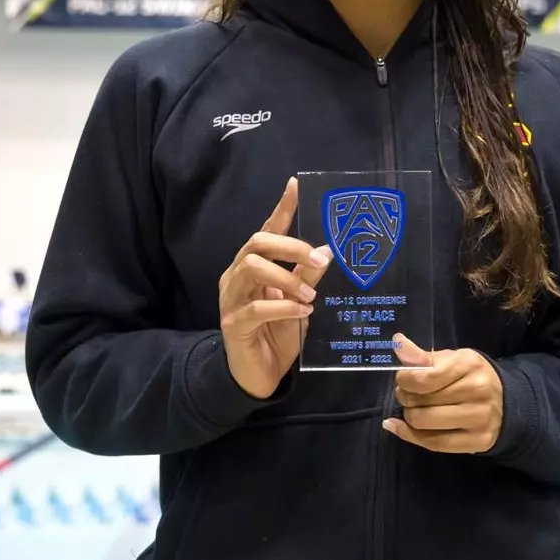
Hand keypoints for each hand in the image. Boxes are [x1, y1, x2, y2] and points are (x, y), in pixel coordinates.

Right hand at [219, 177, 332, 398]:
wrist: (257, 375)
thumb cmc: (278, 334)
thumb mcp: (299, 302)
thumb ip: (308, 276)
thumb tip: (327, 250)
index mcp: (253, 265)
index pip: (266, 229)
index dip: (281, 208)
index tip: (295, 185)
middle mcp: (237, 276)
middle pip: (256, 243)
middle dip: (290, 246)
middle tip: (318, 260)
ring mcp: (231, 298)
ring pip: (252, 268)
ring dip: (287, 278)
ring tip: (310, 296)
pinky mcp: (233, 323)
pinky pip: (256, 308)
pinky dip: (284, 308)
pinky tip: (302, 314)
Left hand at [383, 334, 503, 453]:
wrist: (505, 402)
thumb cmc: (470, 377)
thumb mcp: (450, 360)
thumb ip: (422, 356)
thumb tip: (397, 342)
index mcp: (469, 365)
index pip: (423, 378)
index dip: (404, 380)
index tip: (403, 379)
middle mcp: (478, 391)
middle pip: (420, 402)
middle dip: (405, 398)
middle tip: (408, 395)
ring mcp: (480, 418)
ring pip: (423, 424)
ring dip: (409, 417)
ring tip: (414, 409)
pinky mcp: (478, 441)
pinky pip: (433, 443)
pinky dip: (410, 436)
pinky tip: (400, 427)